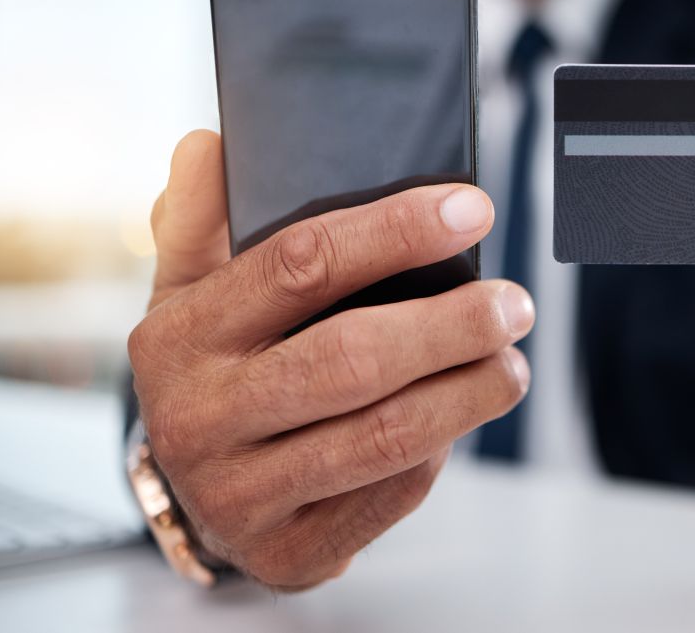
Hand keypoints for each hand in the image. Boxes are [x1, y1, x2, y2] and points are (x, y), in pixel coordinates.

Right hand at [129, 130, 533, 589]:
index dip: (396, 231)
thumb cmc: (218, 368)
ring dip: (469, 392)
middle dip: (451, 325)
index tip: (471, 208)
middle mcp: (200, 418)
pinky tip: (461, 414)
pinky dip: (440, 449)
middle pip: (352, 358)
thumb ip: (200, 218)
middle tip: (513, 302)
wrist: (200, 493)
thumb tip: (208, 143)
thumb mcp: (191, 291)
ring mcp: (241, 494)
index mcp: (180, 335)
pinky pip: (390, 491)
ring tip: (513, 361)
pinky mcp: (290, 551)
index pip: (299, 264)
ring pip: (384, 434)